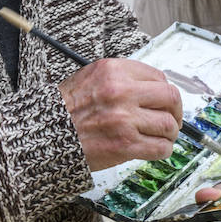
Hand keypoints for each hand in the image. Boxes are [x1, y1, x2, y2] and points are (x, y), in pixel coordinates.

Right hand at [60, 59, 181, 170]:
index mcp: (113, 71)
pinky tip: (156, 149)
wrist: (45, 135)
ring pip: (168, 124)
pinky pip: (160, 148)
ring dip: (170, 133)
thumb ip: (120, 79)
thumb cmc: (64, 109)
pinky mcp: (125, 145)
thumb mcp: (89, 78)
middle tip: (173, 119)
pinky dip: (163, 150)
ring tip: (163, 136)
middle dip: (175, 111)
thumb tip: (150, 87)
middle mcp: (121, 92)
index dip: (164, 91)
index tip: (164, 100)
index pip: (158, 76)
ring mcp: (125, 119)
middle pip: (170, 97)